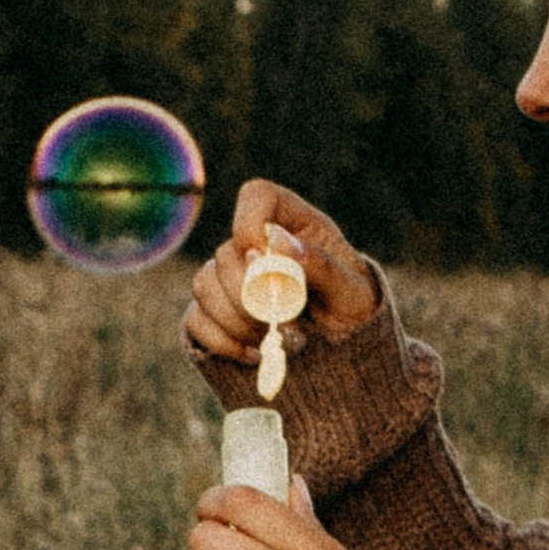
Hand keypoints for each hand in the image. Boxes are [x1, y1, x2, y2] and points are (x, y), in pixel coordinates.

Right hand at [186, 181, 382, 372]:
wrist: (343, 346)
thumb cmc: (352, 309)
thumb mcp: (352, 291)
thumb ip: (321, 265)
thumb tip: (279, 245)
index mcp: (294, 223)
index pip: (257, 197)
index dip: (250, 225)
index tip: (265, 262)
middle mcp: (256, 244)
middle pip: (225, 254)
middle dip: (251, 297)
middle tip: (285, 324)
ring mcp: (231, 276)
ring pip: (204, 287)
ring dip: (238, 323)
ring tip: (273, 341)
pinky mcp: (214, 311)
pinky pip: (196, 321)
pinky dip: (223, 343)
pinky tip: (253, 352)